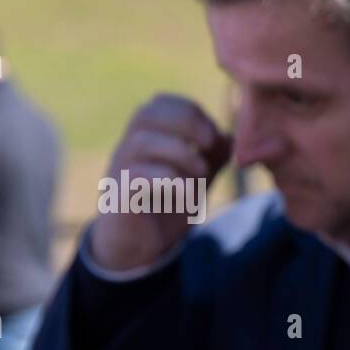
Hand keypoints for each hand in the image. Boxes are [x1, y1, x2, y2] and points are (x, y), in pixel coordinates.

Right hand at [91, 94, 230, 270]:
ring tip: (202, 172)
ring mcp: (120, 170)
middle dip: (184, 121)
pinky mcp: (118, 196)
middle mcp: (129, 148)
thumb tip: (230, 137)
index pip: (161, 102)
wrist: (139, 246)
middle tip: (210, 142)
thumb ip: (213, 158)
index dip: (190, 110)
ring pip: (141, 142)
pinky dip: (167, 179)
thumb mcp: (197, 179)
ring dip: (179, 152)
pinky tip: (186, 193)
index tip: (215, 132)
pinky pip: (136, 176)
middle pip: (146, 113)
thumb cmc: (166, 206)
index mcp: (147, 137)